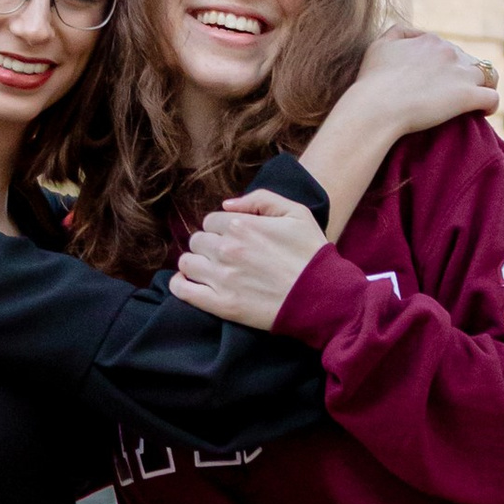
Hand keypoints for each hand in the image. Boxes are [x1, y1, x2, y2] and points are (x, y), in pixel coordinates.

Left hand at [170, 190, 327, 330]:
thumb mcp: (296, 212)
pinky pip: (183, 290)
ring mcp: (222, 278)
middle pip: (198, 239)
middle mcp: (227, 249)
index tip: (234, 239)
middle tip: (226, 256)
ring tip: (211, 270)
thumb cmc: (311, 254)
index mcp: (242, 225)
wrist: (323, 297)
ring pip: (187, 261)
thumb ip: (260, 199)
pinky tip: (189, 283)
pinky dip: (180, 284)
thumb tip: (226, 204)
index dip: (222, 228)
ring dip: (196, 263)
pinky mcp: (221, 305)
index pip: (212, 219)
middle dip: (209, 245)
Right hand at [351, 26, 500, 136]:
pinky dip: (490, 105)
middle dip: (466, 76)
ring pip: (489, 75)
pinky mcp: (467, 96)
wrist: (376, 107)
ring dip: (485, 87)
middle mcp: (449, 52)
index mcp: (431, 41)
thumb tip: (413, 34)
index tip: (441, 82)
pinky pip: (492, 98)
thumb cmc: (372, 81)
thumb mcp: (379, 46)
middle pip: (471, 61)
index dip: (448, 66)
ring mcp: (460, 74)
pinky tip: (483, 113)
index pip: (450, 49)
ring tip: (478, 102)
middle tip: (456, 95)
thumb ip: (396, 33)